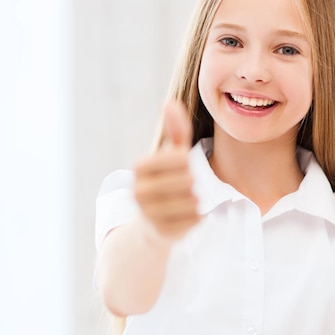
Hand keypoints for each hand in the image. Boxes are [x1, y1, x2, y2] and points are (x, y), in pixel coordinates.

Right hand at [134, 100, 199, 241]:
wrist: (152, 224)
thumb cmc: (165, 183)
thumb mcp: (171, 156)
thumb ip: (175, 131)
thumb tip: (170, 102)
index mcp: (139, 168)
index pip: (180, 158)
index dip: (187, 163)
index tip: (181, 168)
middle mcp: (138, 191)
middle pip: (188, 180)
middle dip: (192, 183)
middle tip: (184, 187)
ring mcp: (148, 214)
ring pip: (192, 201)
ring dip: (195, 201)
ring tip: (186, 201)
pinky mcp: (161, 233)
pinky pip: (194, 220)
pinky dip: (197, 217)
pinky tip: (188, 216)